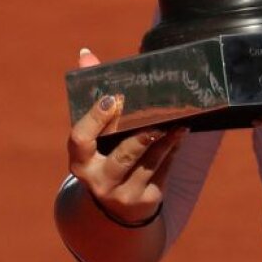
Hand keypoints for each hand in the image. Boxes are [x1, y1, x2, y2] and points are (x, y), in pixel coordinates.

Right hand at [67, 48, 185, 224]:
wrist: (116, 207)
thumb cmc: (105, 156)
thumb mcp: (96, 135)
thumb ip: (92, 95)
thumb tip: (86, 53)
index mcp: (80, 161)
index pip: (81, 139)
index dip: (95, 119)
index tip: (112, 99)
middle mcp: (98, 181)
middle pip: (122, 156)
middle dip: (140, 138)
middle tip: (156, 119)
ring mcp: (123, 194)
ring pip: (149, 163)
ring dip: (166, 141)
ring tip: (180, 123)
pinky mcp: (147, 200)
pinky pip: (164, 170)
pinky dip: (173, 150)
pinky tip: (181, 134)